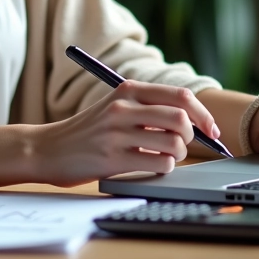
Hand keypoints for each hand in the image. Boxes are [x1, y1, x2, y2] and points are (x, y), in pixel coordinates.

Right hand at [30, 81, 219, 186]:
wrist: (47, 148)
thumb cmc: (88, 130)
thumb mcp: (115, 107)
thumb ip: (148, 108)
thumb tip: (196, 122)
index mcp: (128, 90)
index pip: (181, 96)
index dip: (203, 114)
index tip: (211, 130)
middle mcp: (123, 108)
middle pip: (181, 119)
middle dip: (192, 137)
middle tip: (183, 145)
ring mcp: (117, 133)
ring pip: (174, 144)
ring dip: (177, 155)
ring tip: (164, 157)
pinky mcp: (113, 159)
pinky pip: (159, 164)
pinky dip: (163, 168)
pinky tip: (149, 165)